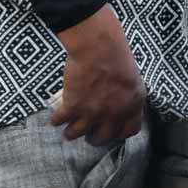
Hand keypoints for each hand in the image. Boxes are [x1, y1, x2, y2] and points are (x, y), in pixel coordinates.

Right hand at [51, 7, 145, 145]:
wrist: (99, 47)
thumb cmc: (117, 56)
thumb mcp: (133, 80)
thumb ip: (128, 96)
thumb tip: (122, 106)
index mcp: (132, 106)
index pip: (129, 131)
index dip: (118, 134)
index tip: (111, 133)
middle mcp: (114, 113)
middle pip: (103, 137)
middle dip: (94, 139)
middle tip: (88, 136)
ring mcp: (94, 112)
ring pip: (78, 133)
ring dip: (71, 134)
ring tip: (68, 133)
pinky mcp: (74, 105)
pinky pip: (62, 119)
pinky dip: (56, 120)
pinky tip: (54, 120)